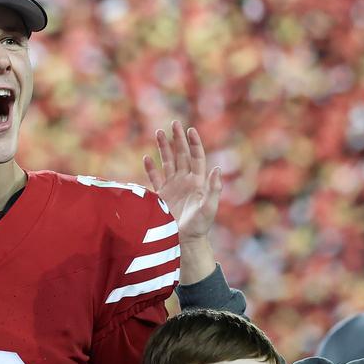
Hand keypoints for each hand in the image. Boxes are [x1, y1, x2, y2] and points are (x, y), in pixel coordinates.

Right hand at [144, 121, 221, 242]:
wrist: (184, 240)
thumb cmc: (200, 226)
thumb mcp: (209, 208)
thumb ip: (213, 189)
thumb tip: (216, 168)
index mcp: (198, 181)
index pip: (196, 157)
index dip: (194, 143)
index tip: (190, 130)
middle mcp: (185, 181)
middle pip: (181, 155)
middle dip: (178, 139)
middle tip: (174, 123)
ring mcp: (173, 187)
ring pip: (167, 162)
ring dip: (163, 148)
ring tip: (159, 132)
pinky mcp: (161, 195)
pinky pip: (155, 178)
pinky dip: (151, 168)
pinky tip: (146, 158)